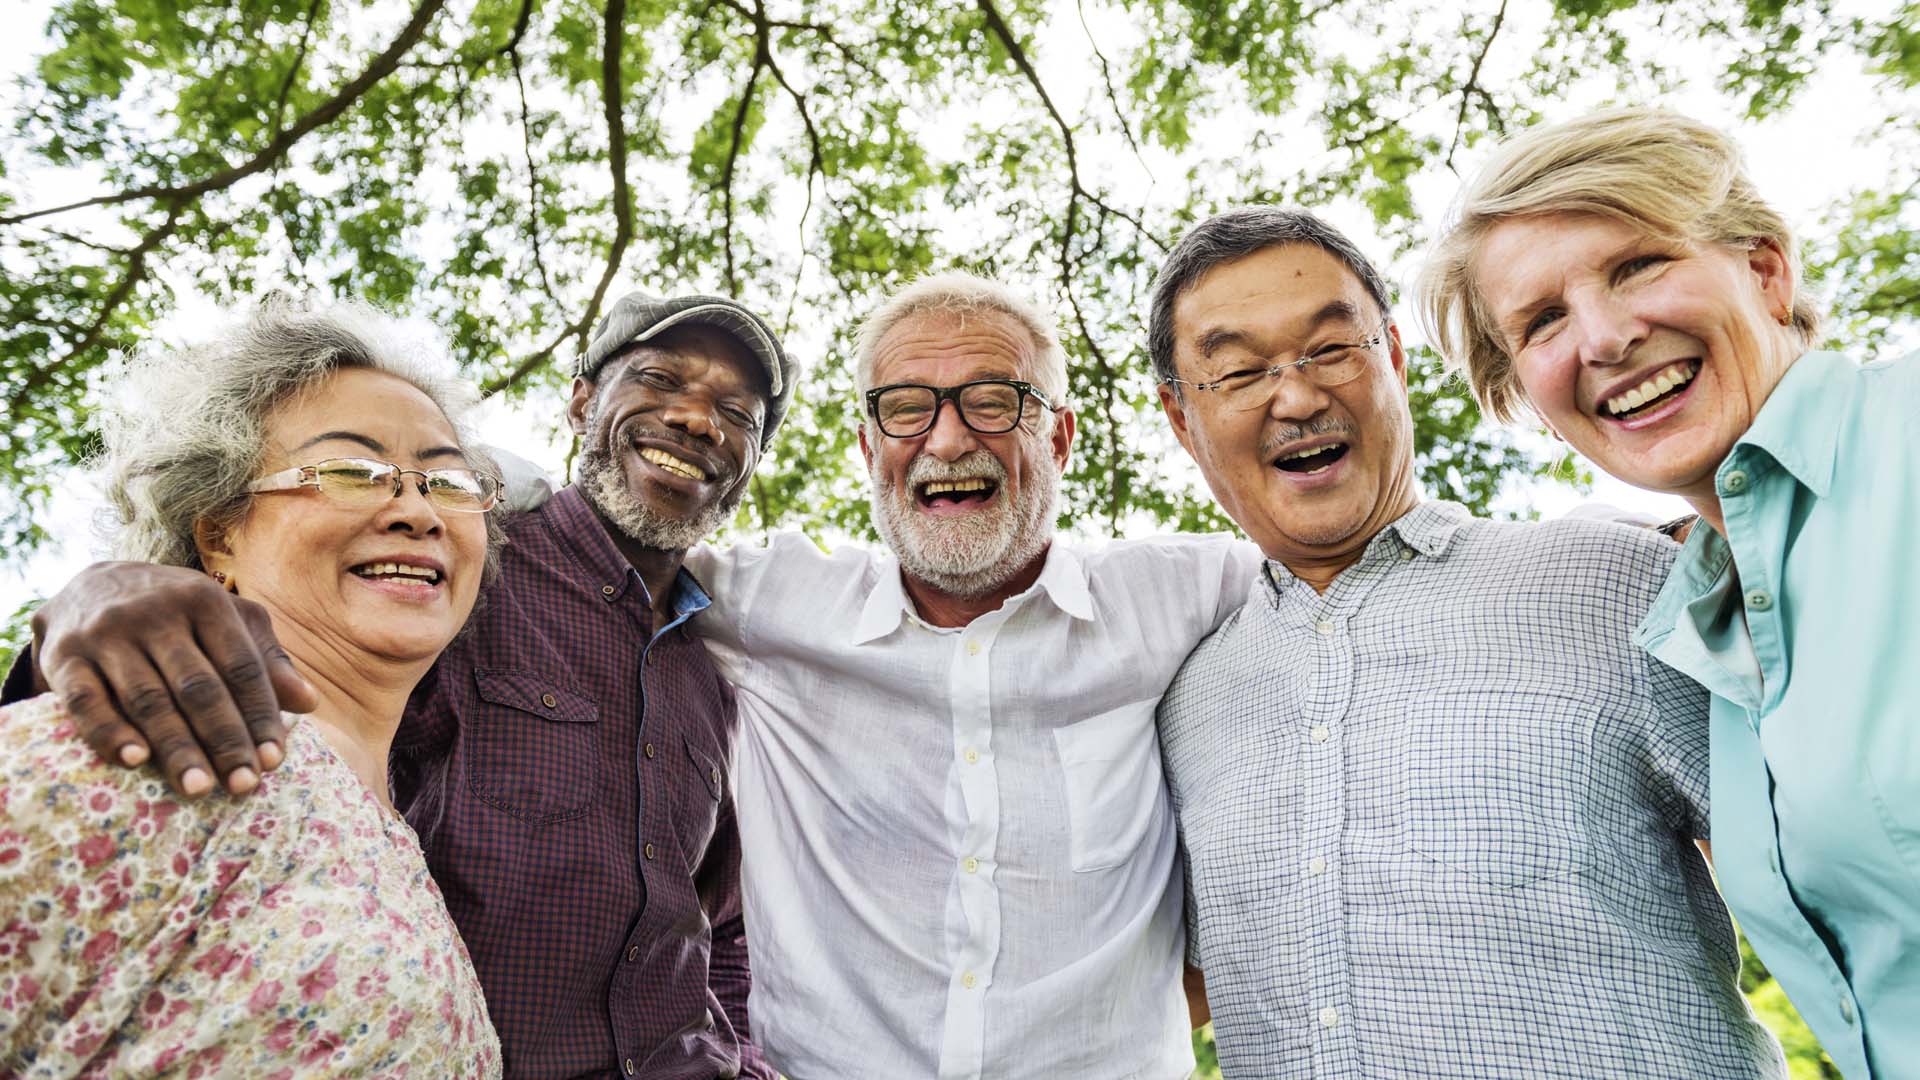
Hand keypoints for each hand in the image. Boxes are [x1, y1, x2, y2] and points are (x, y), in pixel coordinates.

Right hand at [32, 561, 318, 795]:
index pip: (241, 666)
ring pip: (148, 698)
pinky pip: (86, 701)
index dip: (260, 715)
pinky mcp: (64, 657)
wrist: (86, 585)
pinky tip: (135, 761)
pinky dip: (110, 732)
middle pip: (199, 686)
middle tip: (244, 785)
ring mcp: (107, 634)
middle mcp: (155, 613)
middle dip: (225, 739)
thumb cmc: (174, 613)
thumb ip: (265, 658)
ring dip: (176, 747)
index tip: (275, 760)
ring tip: (201, 788)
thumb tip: (309, 702)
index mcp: (205, 600)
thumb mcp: (224, 619)